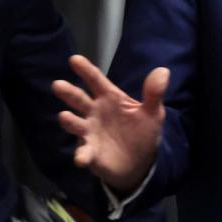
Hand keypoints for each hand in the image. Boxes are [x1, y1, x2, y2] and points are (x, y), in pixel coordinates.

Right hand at [52, 55, 168, 192]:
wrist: (140, 162)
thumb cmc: (142, 131)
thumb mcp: (153, 113)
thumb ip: (154, 93)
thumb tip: (163, 70)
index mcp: (109, 98)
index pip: (96, 81)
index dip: (86, 70)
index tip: (74, 59)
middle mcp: (95, 112)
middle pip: (79, 99)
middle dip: (69, 92)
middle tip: (58, 85)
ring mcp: (90, 132)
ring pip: (76, 124)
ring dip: (69, 121)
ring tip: (64, 116)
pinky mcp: (90, 152)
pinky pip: (84, 152)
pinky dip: (82, 155)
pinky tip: (81, 158)